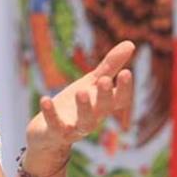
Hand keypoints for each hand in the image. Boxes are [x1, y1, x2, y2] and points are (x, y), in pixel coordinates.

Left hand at [24, 40, 134, 170]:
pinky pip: (55, 126)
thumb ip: (109, 66)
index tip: (126, 72)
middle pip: (104, 109)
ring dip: (84, 108)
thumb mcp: (90, 83)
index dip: (124, 88)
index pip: (120, 99)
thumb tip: (131, 43)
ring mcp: (75, 128)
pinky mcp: (56, 133)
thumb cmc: (73, 104)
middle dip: (104, 95)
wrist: (47, 133)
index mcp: (103, 105)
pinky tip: (45, 99)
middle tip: (103, 80)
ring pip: (85, 122)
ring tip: (80, 91)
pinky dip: (51, 114)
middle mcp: (93, 118)